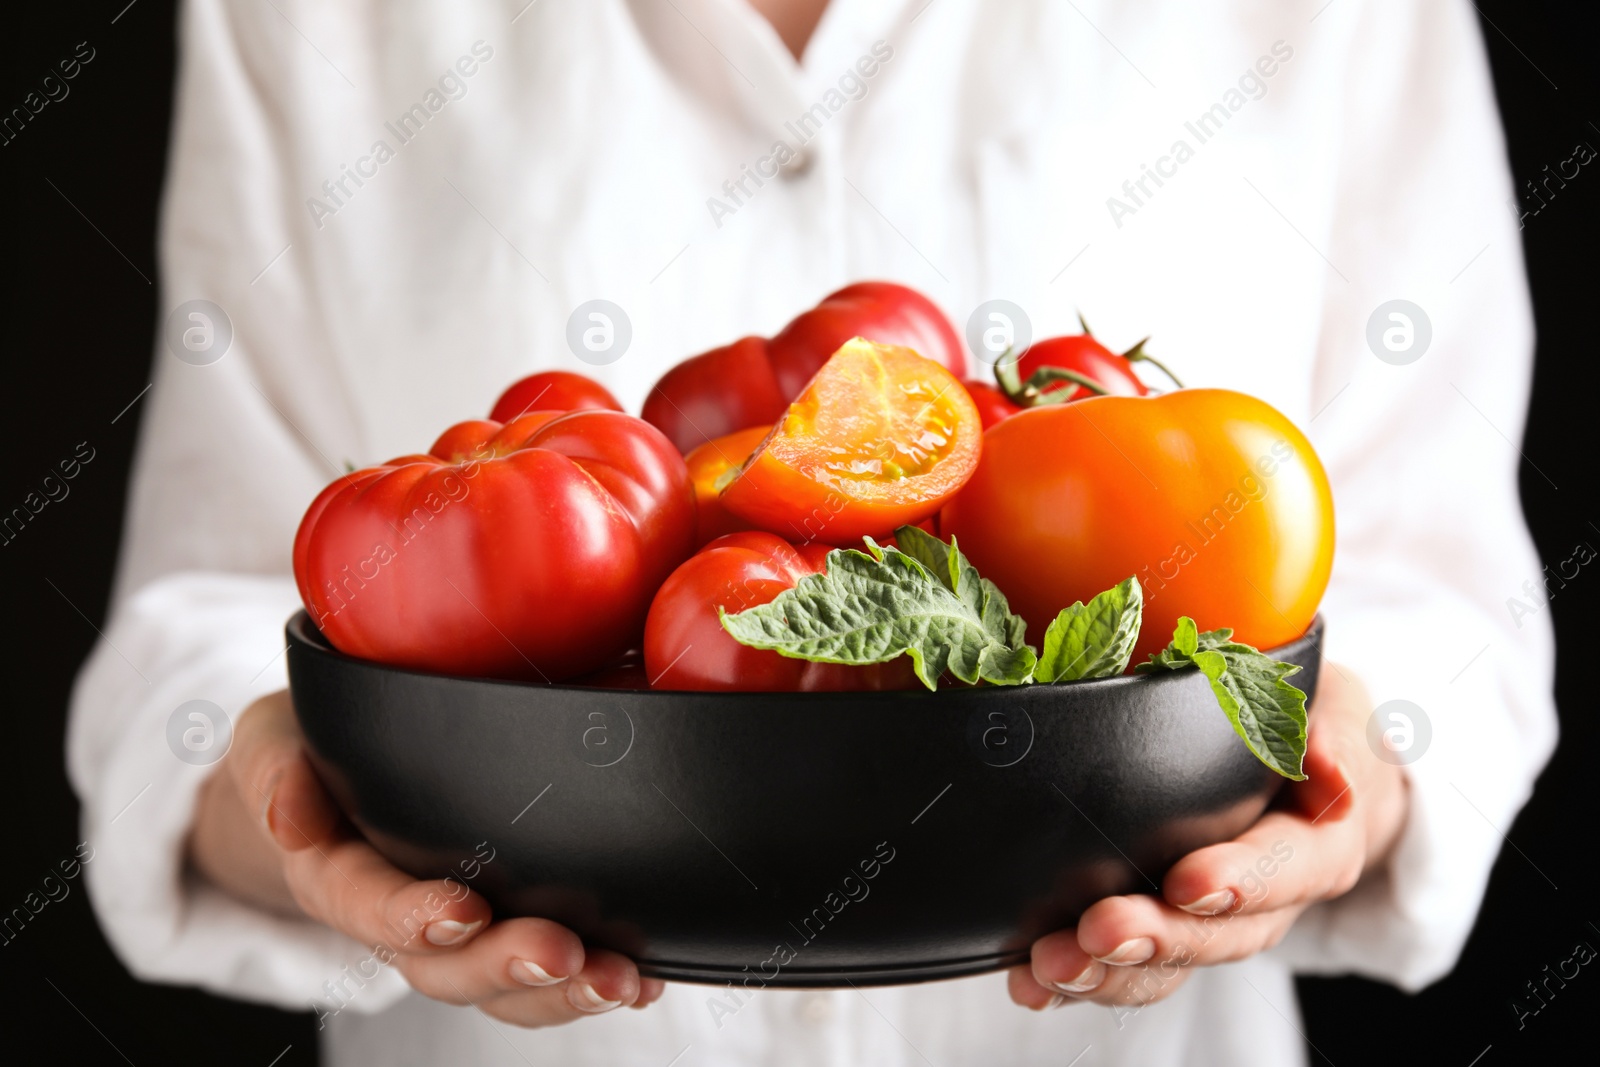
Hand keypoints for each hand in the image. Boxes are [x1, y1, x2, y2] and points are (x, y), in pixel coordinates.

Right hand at [188, 690, 665, 1025]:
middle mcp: (402, 920)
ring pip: (506, 988)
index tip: (463, 911)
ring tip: (622, 982)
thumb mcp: (272, 740)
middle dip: (507, 967)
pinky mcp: (510, 926)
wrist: (332, 776)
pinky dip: (598, 980)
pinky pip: (551, 972)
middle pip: (448, 968)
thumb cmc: (307, 748)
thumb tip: (289, 816)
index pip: (367, 905)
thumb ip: (276, 768)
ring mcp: (460, 935)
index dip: (411, 918)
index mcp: (336, 875)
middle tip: (564, 955)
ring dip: (565, 992)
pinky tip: (648, 981)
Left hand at [1008, 663, 1407, 1012]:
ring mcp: (1210, 929)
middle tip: (1099, 933)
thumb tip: (1328, 765)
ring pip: (1164, 968)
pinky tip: (1028, 984)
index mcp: (1314, 848)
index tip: (1188, 883)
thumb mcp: (1331, 712)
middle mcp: (1266, 904)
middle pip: (1217, 937)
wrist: (1314, 788)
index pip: (1284, 871)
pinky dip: (1072, 984)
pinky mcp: (1161, 936)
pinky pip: (1120, 971)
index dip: (1240, 881)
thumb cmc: (1309, 735)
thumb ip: (1325, 730)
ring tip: (1049, 967)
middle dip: (1156, 938)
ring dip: (1105, 973)